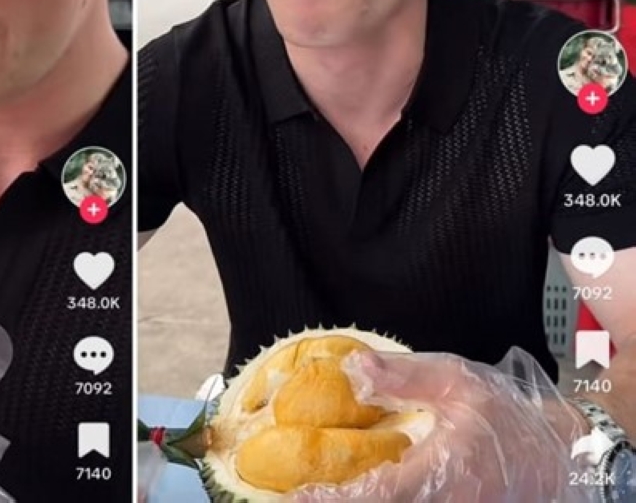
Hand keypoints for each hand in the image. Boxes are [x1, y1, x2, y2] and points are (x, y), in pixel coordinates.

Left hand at [291, 347, 595, 501]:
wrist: (558, 455)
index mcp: (443, 473)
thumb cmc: (507, 416)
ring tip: (322, 493)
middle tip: (298, 495)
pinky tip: (358, 492)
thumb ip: (403, 377)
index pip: (379, 494)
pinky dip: (380, 502)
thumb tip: (352, 368)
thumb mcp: (458, 381)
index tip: (298, 494)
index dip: (334, 498)